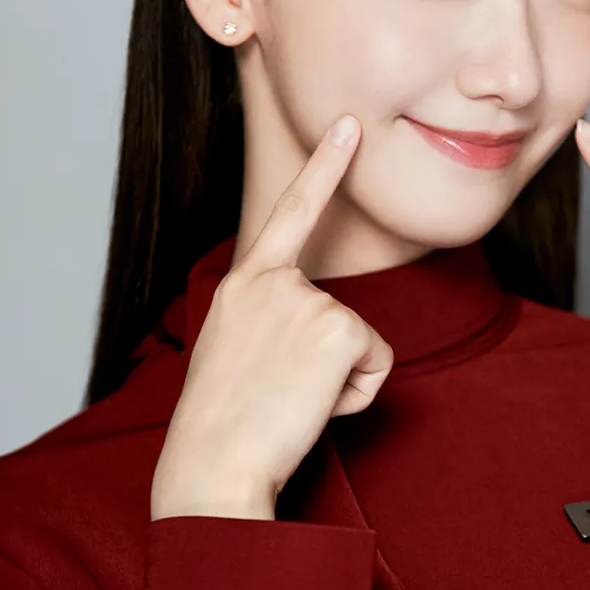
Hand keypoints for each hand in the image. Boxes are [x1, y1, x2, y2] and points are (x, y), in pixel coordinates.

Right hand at [151, 114, 393, 519]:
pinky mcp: (340, 328)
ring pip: (361, 343)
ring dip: (339, 383)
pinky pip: (378, 364)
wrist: (211, 465)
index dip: (324, 166)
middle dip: (330, 363)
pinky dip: (356, 395)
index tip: (347, 124)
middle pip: (343, 314)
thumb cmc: (222, 423)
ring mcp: (307, 300)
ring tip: (289, 403)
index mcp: (244, 283)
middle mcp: (274, 281)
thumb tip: (314, 332)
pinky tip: (312, 407)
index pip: (290, 212)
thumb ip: (269, 321)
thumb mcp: (233, 350)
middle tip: (277, 395)